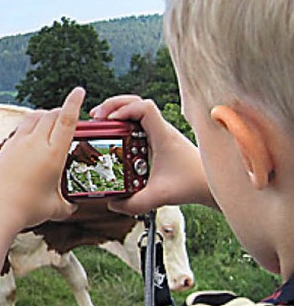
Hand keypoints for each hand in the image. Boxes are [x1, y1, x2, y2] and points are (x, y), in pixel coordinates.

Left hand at [0, 87, 84, 231]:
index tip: (79, 91)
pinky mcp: (3, 149)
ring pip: (33, 118)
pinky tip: (28, 139)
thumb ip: (66, 205)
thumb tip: (71, 207)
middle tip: (67, 115)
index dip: (74, 102)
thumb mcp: (54, 209)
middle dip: (61, 111)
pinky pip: (18, 131)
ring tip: (48, 122)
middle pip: (50, 115)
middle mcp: (35, 143)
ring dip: (43, 116)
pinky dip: (28, 129)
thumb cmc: (24, 209)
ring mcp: (17, 144)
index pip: (67, 120)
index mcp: (53, 154)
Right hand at [90, 95, 214, 213]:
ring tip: (100, 121)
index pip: (144, 107)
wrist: (210, 185)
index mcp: (163, 136)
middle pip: (136, 101)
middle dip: (113, 105)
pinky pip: (138, 122)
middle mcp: (161, 130)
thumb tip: (111, 203)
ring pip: (136, 109)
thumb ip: (134, 204)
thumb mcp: (159, 197)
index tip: (109, 121)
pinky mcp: (157, 140)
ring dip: (117, 111)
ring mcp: (160, 133)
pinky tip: (113, 134)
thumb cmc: (192, 185)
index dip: (124, 109)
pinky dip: (123, 122)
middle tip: (96, 116)